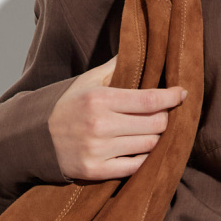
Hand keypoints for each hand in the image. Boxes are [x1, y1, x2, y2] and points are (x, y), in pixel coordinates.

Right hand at [47, 54, 187, 180]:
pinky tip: (142, 150)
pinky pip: (134, 167)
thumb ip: (114, 67)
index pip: (148, 100)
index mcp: (100, 99)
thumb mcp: (86, 81)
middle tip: (163, 115)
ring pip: (148, 146)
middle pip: (154, 124)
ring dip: (155, 139)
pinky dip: (143, 159)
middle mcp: (100, 125)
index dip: (170, 97)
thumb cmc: (68, 106)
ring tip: (151, 132)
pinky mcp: (96, 171)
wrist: (38, 139)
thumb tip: (139, 48)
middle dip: (164, 119)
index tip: (182, 94)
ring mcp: (99, 150)